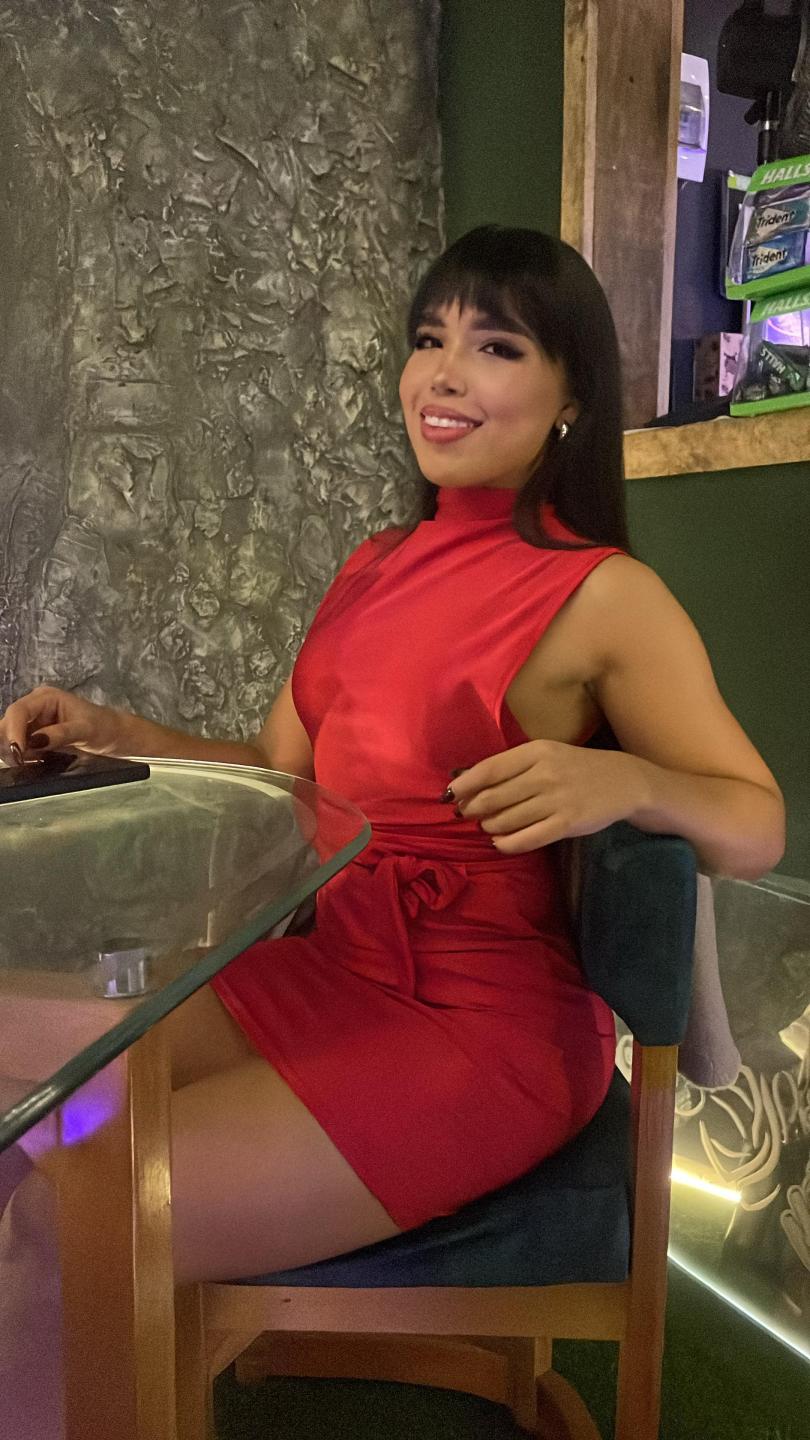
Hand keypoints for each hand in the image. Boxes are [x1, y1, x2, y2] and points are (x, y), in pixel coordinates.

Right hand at [0, 685, 127, 761]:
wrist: (114, 736)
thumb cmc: (104, 727)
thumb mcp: (85, 730)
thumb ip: (60, 734)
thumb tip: (35, 741)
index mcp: (45, 698)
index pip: (19, 711)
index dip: (13, 731)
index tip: (18, 751)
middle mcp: (35, 707)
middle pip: (8, 723)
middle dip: (10, 742)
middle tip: (21, 761)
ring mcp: (33, 722)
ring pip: (9, 736)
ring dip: (13, 751)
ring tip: (30, 761)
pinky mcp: (35, 737)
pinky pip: (19, 746)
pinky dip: (20, 756)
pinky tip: (32, 762)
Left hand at [448, 740, 646, 853]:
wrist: (623, 781)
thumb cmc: (575, 767)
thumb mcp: (545, 755)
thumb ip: (512, 766)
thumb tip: (467, 781)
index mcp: (536, 751)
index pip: (489, 769)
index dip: (464, 785)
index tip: (449, 795)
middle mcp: (545, 774)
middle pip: (493, 797)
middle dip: (473, 809)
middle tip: (466, 814)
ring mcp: (557, 800)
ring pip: (506, 820)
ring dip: (489, 826)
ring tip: (487, 826)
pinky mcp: (566, 824)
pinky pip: (526, 839)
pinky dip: (506, 843)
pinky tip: (500, 841)